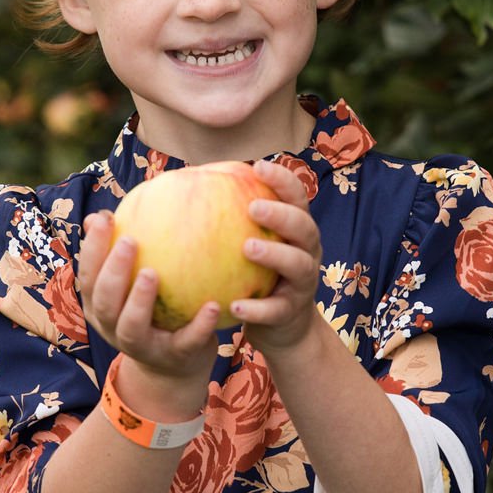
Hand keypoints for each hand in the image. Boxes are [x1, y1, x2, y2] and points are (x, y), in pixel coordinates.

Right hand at [76, 210, 218, 418]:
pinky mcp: (173, 358)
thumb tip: (114, 208)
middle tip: (129, 241)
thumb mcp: (135, 284)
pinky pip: (185, 342)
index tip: (104, 218)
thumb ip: (127, 252)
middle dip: (113, 271)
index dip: (91, 248)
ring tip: (153, 273)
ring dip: (140, 300)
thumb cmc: (154, 312)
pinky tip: (212, 305)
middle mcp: (114, 328)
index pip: (88, 276)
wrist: (174, 368)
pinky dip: (198, 325)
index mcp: (101, 306)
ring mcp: (142, 347)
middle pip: (103, 301)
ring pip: (132, 327)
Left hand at [232, 159, 325, 353]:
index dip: (282, 179)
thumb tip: (185, 181)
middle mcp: (306, 250)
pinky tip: (234, 306)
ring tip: (247, 248)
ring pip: (298, 265)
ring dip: (275, 254)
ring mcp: (303, 282)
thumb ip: (228, 217)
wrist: (282, 326)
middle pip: (304, 226)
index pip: (296, 197)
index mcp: (295, 229)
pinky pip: (276, 309)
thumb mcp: (246, 243)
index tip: (258, 166)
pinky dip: (257, 309)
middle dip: (282, 214)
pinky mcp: (292, 312)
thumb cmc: (255, 273)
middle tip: (253, 208)